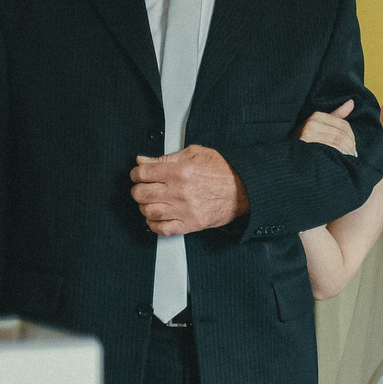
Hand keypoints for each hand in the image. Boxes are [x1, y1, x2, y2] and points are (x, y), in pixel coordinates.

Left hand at [130, 146, 249, 235]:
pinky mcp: (191, 224)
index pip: (143, 173)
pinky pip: (162, 229)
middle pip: (141, 193)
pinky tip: (158, 216)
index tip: (140, 174)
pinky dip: (154, 224)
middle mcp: (180, 191)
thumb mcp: (195, 154)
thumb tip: (143, 161)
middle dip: (139, 189)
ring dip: (145, 206)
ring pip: (148, 211)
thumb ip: (166, 158)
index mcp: (180, 171)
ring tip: (152, 201)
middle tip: (144, 187)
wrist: (245, 188)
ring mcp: (185, 210)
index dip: (137, 172)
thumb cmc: (223, 170)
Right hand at [299, 100, 358, 155]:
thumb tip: (351, 102)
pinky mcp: (306, 145)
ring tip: (348, 157)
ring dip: (346, 151)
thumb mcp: (321, 124)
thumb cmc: (308, 138)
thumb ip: (337, 115)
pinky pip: (329, 149)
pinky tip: (340, 159)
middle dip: (349, 145)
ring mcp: (308, 134)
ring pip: (336, 141)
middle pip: (341, 134)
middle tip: (352, 153)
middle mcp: (311, 123)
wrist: (290, 153)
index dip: (351, 136)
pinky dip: (338, 155)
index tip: (353, 145)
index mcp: (317, 116)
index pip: (343, 125)